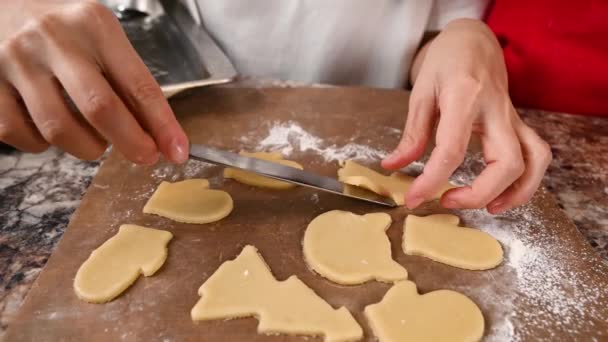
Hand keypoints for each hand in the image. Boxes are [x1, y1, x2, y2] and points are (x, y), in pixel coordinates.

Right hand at [0, 0, 188, 163]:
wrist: (2, 3)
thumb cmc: (63, 28)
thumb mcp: (102, 37)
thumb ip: (127, 81)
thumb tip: (158, 134)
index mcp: (94, 25)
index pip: (138, 84)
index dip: (162, 125)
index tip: (178, 151)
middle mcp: (54, 39)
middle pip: (100, 109)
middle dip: (130, 142)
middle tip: (145, 155)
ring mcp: (16, 61)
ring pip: (59, 129)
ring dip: (87, 147)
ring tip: (94, 137)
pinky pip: (20, 134)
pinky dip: (42, 145)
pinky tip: (51, 130)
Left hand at [382, 19, 551, 213]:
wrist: (474, 40)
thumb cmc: (447, 60)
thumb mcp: (421, 91)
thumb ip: (412, 133)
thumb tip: (393, 166)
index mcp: (465, 98)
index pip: (453, 150)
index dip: (432, 181)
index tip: (414, 199)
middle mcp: (496, 110)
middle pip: (506, 163)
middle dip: (479, 194)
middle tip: (446, 201)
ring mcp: (512, 117)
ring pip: (533, 161)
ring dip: (516, 193)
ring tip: (489, 209)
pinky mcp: (519, 124)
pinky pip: (536, 155)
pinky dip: (527, 180)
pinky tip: (504, 193)